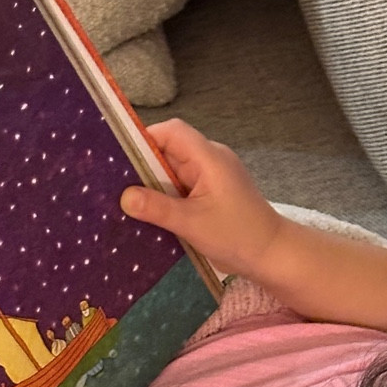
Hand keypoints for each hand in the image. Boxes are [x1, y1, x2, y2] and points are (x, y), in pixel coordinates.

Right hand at [120, 119, 285, 280]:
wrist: (273, 255)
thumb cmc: (238, 235)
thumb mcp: (192, 223)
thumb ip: (157, 208)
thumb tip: (124, 196)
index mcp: (209, 158)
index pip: (172, 132)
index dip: (144, 138)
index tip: (119, 155)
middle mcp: (210, 161)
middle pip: (169, 150)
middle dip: (143, 165)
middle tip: (114, 182)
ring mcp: (211, 177)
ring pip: (173, 171)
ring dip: (153, 185)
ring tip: (126, 199)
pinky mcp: (211, 194)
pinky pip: (181, 187)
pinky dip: (165, 197)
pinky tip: (149, 212)